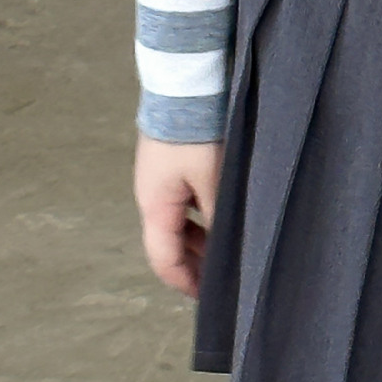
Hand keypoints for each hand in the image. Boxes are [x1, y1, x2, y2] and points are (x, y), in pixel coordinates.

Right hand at [134, 135, 223, 298]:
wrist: (186, 83)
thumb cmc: (196, 131)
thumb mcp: (215, 181)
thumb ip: (219, 218)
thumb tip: (228, 250)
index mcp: (156, 206)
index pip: (165, 260)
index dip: (186, 283)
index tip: (210, 299)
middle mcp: (152, 196)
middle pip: (170, 244)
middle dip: (196, 265)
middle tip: (225, 281)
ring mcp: (160, 180)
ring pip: (179, 223)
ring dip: (201, 241)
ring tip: (229, 253)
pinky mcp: (171, 164)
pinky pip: (184, 202)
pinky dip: (201, 217)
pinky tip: (223, 219)